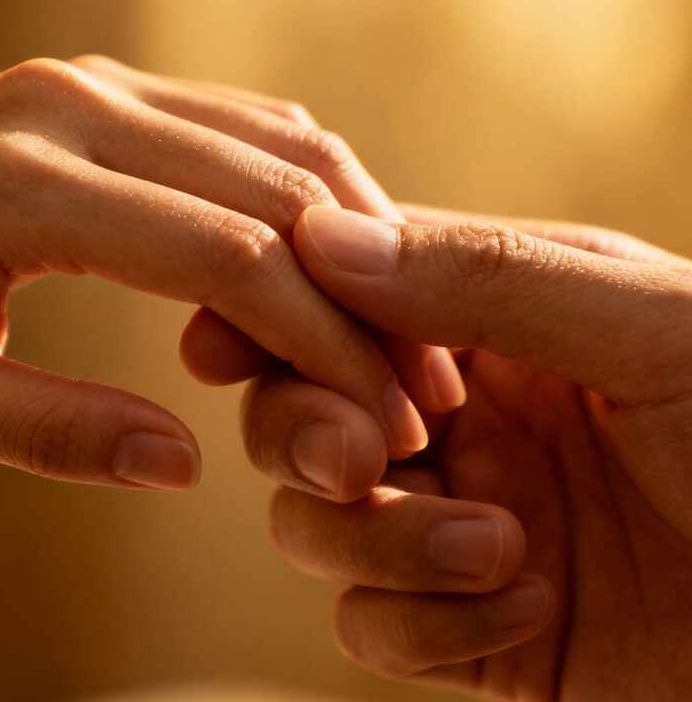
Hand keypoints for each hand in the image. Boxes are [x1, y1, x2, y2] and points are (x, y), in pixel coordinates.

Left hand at [0, 55, 446, 489]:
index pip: (232, 260)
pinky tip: (345, 254)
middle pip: (280, 194)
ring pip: (283, 143)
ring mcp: (101, 82)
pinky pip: (249, 125)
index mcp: (29, 187)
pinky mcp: (115, 88)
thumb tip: (179, 464)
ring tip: (406, 326)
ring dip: (363, 234)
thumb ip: (47, 431)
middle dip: (370, 299)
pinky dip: (314, 189)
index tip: (387, 417)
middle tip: (428, 382)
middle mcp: (80, 106)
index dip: (326, 343)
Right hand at [242, 203, 691, 699]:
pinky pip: (368, 622)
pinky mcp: (464, 627)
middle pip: (298, 415)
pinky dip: (423, 621)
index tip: (219, 341)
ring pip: (315, 523)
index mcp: (492, 330)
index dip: (271, 318)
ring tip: (499, 548)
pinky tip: (526, 608)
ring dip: (381, 542)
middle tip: (357, 455)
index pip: (340, 305)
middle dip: (302, 433)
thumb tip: (323, 239)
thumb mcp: (654, 328)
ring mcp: (452, 523)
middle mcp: (459, 422)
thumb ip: (489, 276)